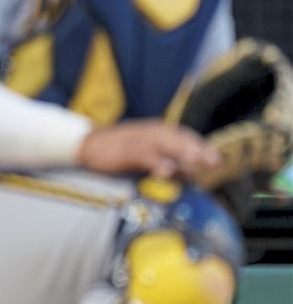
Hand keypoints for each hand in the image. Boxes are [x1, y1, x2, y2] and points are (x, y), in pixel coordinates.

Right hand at [76, 120, 220, 179]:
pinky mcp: (125, 150)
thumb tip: (191, 173)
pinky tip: (167, 171)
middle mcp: (149, 132)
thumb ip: (167, 161)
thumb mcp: (145, 155)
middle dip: (197, 149)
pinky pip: (144, 155)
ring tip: (199, 164)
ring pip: (165, 143)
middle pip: (178, 138)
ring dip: (183, 152)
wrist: (86, 144)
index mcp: (154, 130)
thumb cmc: (116, 151)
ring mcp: (137, 140)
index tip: (216, 159)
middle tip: (214, 162)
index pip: (183, 135)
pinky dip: (156, 161)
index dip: (200, 145)